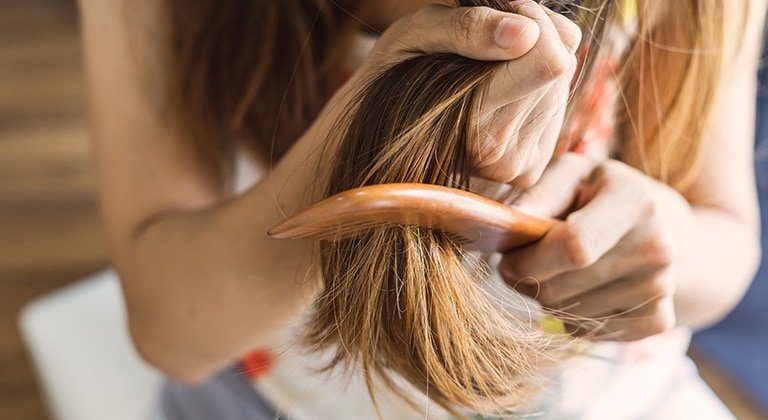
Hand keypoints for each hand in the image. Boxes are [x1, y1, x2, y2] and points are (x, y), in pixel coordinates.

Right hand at [346, 0, 581, 186]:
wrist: (376, 136)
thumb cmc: (393, 76)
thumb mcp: (415, 33)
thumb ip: (466, 27)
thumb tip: (526, 34)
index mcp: (472, 122)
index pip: (549, 60)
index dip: (527, 25)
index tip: (493, 23)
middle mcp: (498, 156)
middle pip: (559, 68)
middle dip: (528, 45)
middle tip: (482, 50)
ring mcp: (515, 168)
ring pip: (561, 86)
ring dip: (528, 68)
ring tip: (482, 76)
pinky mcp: (526, 171)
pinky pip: (557, 110)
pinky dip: (531, 93)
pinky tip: (496, 97)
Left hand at [499, 154, 694, 340]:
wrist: (664, 226)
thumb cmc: (601, 194)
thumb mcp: (573, 174)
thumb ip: (540, 193)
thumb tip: (510, 222)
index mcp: (635, 202)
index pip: (574, 246)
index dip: (529, 260)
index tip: (508, 258)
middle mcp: (656, 248)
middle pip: (562, 288)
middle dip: (527, 281)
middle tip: (523, 264)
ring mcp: (661, 288)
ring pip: (569, 315)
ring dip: (547, 299)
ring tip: (556, 271)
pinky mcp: (659, 320)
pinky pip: (587, 332)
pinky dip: (571, 318)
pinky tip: (581, 290)